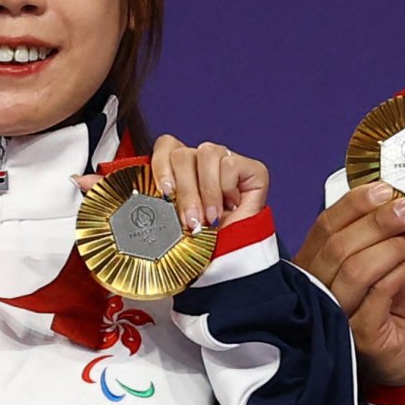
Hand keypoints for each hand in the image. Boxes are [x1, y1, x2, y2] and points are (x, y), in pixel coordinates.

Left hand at [131, 133, 269, 235]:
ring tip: (211, 217)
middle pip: (183, 154)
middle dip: (185, 192)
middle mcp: (203, 161)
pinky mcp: (252, 168)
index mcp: (182, 169)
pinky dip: (227, 188)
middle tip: (191, 219)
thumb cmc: (205, 243)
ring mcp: (228, 161)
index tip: (165, 193)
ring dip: (206, 191)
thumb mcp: (175, 219)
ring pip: (206, 153)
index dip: (161, 165)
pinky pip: (230, 164)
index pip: (166, 145)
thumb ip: (165, 199)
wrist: (232, 259)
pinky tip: (231, 206)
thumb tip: (152, 194)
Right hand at [292, 178, 404, 393]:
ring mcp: (334, 316)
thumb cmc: (394, 311)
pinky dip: (401, 269)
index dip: (354, 204)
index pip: (324, 228)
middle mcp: (315, 292)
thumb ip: (383, 238)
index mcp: (315, 267)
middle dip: (378, 221)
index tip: (385, 189)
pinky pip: (378, 293)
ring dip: (392, 246)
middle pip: (338, 245)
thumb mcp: (387, 263)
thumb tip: (399, 204)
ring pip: (355, 269)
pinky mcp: (358, 336)